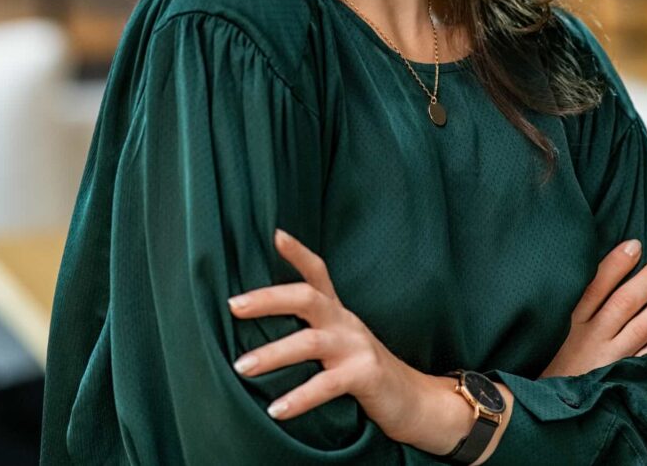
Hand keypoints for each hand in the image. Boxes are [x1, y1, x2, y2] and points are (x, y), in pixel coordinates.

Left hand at [228, 228, 423, 443]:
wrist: (413, 399)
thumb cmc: (363, 370)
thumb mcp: (338, 342)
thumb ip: (310, 330)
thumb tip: (259, 328)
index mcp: (337, 312)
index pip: (317, 272)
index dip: (297, 252)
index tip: (275, 234)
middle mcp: (345, 322)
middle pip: (306, 297)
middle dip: (268, 299)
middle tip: (233, 306)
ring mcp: (356, 346)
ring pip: (310, 342)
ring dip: (272, 354)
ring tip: (241, 367)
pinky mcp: (365, 375)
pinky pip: (327, 384)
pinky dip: (299, 397)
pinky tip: (275, 410)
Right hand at [540, 239, 646, 378]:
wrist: (543, 409)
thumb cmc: (543, 361)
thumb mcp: (545, 329)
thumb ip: (564, 305)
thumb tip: (583, 271)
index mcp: (569, 320)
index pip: (597, 285)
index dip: (617, 263)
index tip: (635, 244)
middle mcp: (590, 337)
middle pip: (625, 302)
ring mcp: (607, 359)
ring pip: (640, 327)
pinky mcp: (618, 378)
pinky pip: (646, 358)